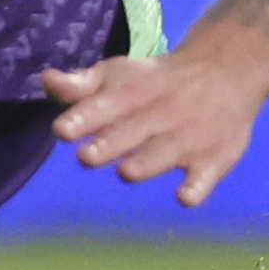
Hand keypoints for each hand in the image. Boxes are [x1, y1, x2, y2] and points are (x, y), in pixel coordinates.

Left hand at [43, 42, 266, 205]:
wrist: (223, 72)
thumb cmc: (154, 81)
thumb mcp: (116, 74)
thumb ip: (80, 85)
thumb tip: (45, 81)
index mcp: (131, 92)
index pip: (104, 105)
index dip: (83, 118)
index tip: (62, 130)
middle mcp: (159, 114)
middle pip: (132, 131)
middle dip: (109, 144)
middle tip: (85, 157)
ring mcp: (188, 138)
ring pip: (164, 152)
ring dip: (146, 163)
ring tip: (125, 172)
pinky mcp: (214, 158)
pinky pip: (206, 175)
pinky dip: (197, 186)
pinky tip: (185, 197)